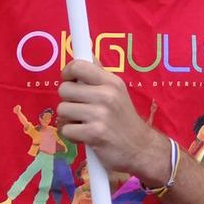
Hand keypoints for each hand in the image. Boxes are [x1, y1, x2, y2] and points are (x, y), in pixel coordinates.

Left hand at [57, 59, 157, 181]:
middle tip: (81, 109)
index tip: (70, 81)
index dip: (68, 73)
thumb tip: (86, 55)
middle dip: (68, 101)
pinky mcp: (94, 134)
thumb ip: (99, 75)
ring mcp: (100, 114)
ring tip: (84, 124)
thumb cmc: (124, 119)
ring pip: (62, 110)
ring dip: (69, 119)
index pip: (79, 66)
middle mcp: (107, 95)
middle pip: (64, 89)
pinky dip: (72, 135)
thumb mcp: (117, 92)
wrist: (140, 148)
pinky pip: (66, 129)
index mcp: (112, 82)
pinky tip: (85, 136)